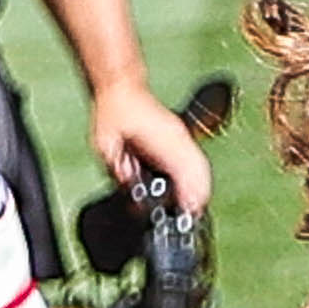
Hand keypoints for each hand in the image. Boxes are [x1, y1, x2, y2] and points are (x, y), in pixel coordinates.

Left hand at [94, 76, 215, 219]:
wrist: (122, 89)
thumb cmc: (114, 113)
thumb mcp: (106, 146)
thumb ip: (119, 172)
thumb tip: (131, 192)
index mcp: (166, 140)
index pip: (188, 173)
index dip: (189, 196)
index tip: (188, 214)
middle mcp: (179, 139)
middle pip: (201, 174)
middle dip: (198, 198)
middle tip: (190, 218)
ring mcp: (182, 138)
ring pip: (202, 169)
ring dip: (199, 189)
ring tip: (192, 210)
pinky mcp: (180, 138)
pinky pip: (196, 162)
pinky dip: (196, 179)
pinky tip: (189, 191)